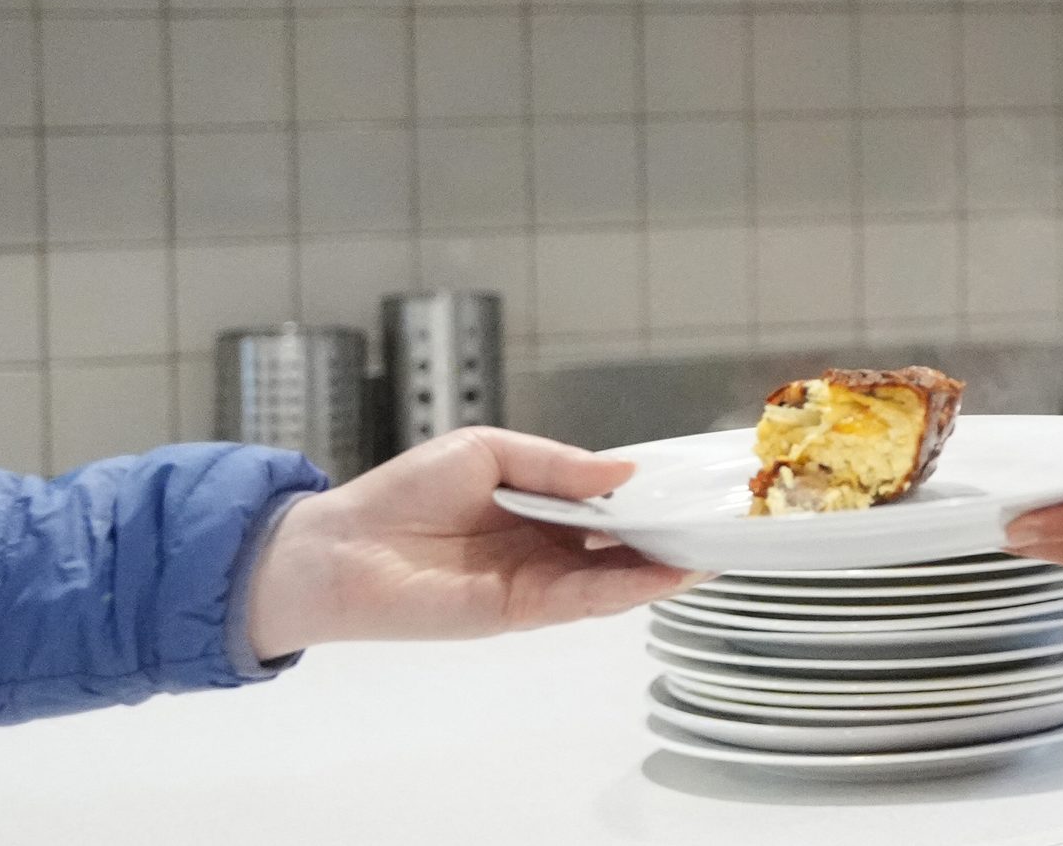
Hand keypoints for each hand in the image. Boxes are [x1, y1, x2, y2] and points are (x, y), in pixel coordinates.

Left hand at [245, 427, 700, 660]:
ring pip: (613, 577)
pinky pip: (582, 599)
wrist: (338, 549)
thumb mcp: (487, 451)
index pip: (609, 504)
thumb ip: (557, 465)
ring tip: (712, 554)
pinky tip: (664, 576)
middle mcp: (545, 545)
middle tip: (724, 526)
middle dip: (670, 536)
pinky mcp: (518, 611)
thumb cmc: (402, 493)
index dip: (652, 498)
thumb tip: (623, 474)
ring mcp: (536, 581)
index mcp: (539, 505)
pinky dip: (626, 590)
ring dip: (662, 568)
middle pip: (621, 544)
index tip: (699, 490)